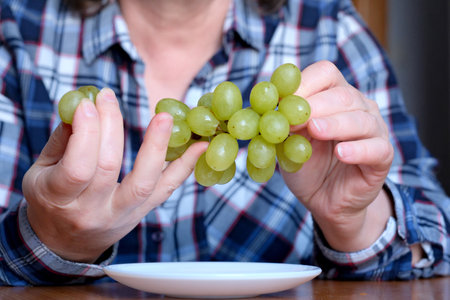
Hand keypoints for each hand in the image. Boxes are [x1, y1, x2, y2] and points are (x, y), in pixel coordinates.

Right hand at [23, 88, 206, 262]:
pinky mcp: (142, 213)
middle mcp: (92, 211)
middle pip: (109, 167)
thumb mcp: (41, 172)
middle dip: (111, 126)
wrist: (66, 244)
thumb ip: (61, 140)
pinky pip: (166, 190)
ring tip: (165, 117)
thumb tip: (82, 104)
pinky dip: (184, 167)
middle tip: (109, 97)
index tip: (89, 102)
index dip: (86, 132)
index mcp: (59, 199)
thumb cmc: (50, 201)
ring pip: (144, 182)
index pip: (78, 167)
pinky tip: (199, 146)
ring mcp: (121, 215)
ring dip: (156, 146)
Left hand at [281, 61, 393, 251]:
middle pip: (343, 95)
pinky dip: (358, 149)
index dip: (304, 84)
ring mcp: (375, 130)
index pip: (325, 74)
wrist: (324, 200)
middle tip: (296, 119)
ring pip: (361, 119)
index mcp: (334, 96)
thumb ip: (283, 125)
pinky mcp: (383, 156)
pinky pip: (376, 149)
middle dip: (316, 106)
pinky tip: (341, 153)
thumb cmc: (307, 165)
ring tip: (315, 130)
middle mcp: (359, 107)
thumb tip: (268, 107)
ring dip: (335, 124)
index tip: (282, 100)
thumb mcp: (288, 142)